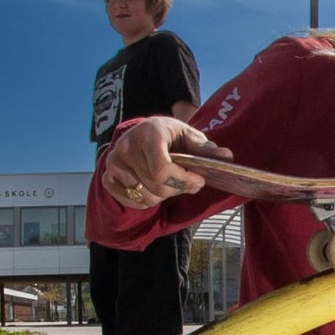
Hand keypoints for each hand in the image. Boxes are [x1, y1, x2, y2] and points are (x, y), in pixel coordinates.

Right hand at [102, 119, 220, 207]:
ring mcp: (114, 163)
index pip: (162, 170)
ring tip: (168, 182)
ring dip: (163, 196)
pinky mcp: (108, 177)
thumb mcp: (189, 136)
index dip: (183, 181)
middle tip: (187, 182)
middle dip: (178, 189)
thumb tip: (226, 157)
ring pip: (146, 197)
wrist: (143, 133)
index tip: (198, 180)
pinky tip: (153, 187)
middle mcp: (126, 147)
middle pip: (157, 187)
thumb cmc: (170, 136)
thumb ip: (206, 149)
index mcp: (149, 133)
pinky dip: (147, 201)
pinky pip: (133, 201)